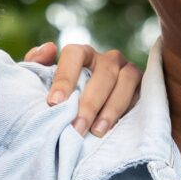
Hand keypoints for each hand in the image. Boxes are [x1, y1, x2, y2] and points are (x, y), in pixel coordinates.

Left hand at [25, 42, 140, 136]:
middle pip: (103, 71)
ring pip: (126, 80)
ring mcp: (128, 70)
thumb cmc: (64, 99)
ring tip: (97, 131)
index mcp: (82, 53)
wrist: (87, 118)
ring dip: (111, 107)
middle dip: (90, 101)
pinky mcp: (143, 87)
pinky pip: (141, 94)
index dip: (64, 77)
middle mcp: (107, 58)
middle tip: (76, 127)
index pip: (74, 54)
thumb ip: (37, 65)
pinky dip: (128, 110)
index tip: (54, 103)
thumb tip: (50, 48)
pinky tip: (116, 128)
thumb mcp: (45, 83)